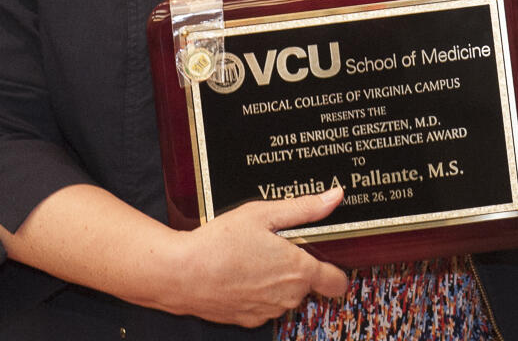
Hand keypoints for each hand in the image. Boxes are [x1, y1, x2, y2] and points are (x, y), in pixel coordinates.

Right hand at [170, 187, 349, 325]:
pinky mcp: (247, 320)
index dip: (336, 271)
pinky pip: (263, 305)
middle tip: (275, 246)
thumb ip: (304, 208)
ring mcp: (267, 310)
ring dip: (276, 280)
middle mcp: (287, 296)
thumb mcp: (263, 214)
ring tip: (253, 257)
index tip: (328, 258)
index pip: (337, 282)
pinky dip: (257, 292)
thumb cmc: (220, 243)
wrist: (180, 274)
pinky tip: (240, 273)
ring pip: (284, 295)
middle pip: (307, 284)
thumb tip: (335, 197)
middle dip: (297, 267)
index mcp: (298, 270)